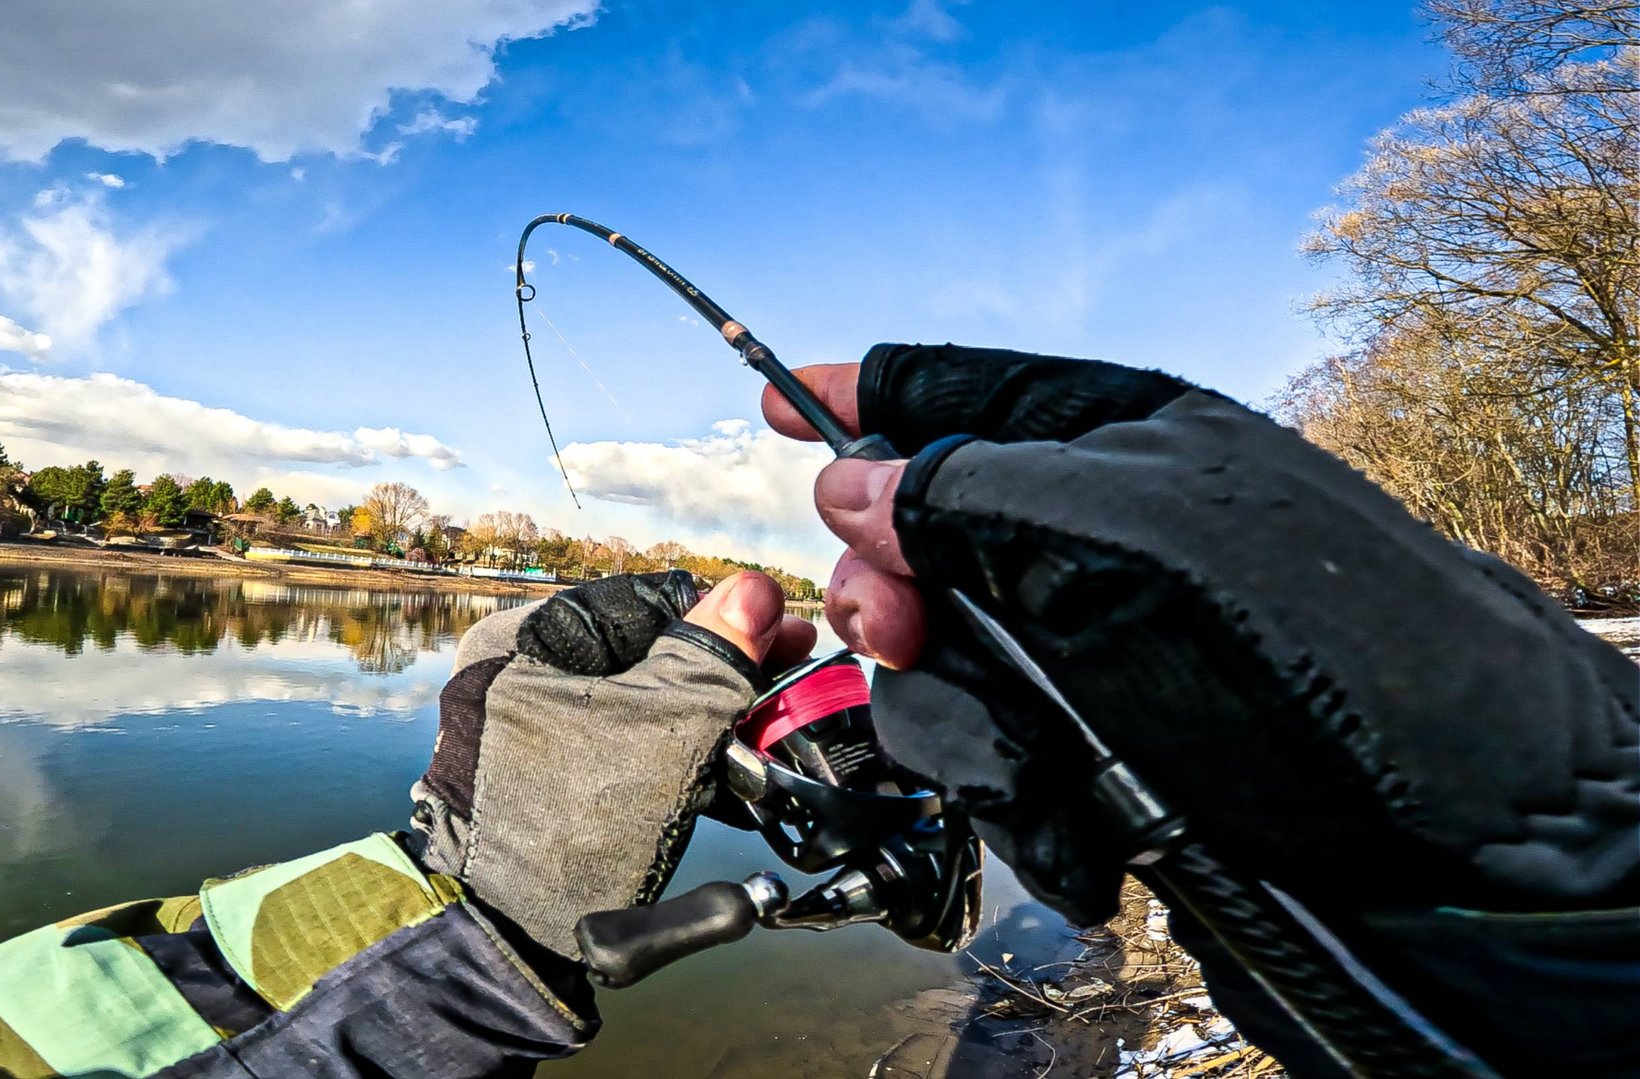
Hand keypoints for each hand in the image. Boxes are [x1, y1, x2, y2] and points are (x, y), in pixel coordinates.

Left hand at [410, 570, 814, 959]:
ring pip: (642, 701)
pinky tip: (728, 776)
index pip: (650, 600)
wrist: (506, 943)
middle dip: (724, 670)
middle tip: (785, 683)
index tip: (784, 634)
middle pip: (648, 650)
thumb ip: (713, 656)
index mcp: (528, 638)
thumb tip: (753, 591)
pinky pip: (625, 746)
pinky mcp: (548, 781)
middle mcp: (519, 674)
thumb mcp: (665, 729)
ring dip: (709, 717)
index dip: (727, 617)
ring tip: (766, 735)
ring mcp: (530, 731)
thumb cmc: (569, 829)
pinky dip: (676, 755)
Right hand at [766, 345, 1637, 923]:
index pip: (961, 388)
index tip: (767, 397)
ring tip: (1030, 756)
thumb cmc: (1318, 650)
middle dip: (889, 589)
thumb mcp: (1127, 532)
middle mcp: (1097, 538)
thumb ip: (969, 494)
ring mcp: (1094, 647)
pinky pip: (992, 754)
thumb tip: (848, 482)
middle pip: (921, 540)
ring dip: (962, 717)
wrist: (1443, 838)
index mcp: (1121, 441)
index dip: (860, 392)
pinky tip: (1075, 811)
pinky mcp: (1098, 744)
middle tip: (892, 628)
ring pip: (942, 660)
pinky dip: (1017, 792)